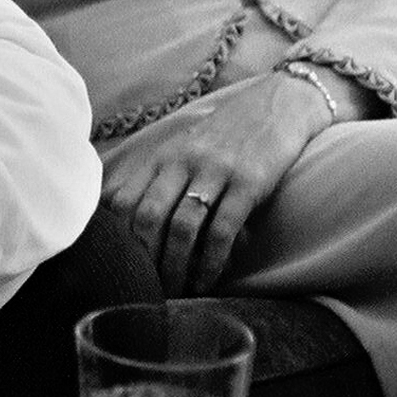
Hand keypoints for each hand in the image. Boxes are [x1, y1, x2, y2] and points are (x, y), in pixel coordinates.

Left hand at [102, 71, 350, 293]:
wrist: (280, 103)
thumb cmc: (229, 135)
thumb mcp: (187, 148)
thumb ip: (161, 178)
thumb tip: (130, 220)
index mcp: (163, 155)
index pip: (123, 199)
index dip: (115, 237)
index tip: (119, 265)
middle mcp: (183, 161)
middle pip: (148, 217)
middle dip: (143, 260)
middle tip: (145, 289)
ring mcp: (215, 171)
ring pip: (182, 228)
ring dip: (175, 268)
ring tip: (174, 293)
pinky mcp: (248, 183)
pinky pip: (222, 231)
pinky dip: (210, 263)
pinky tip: (207, 282)